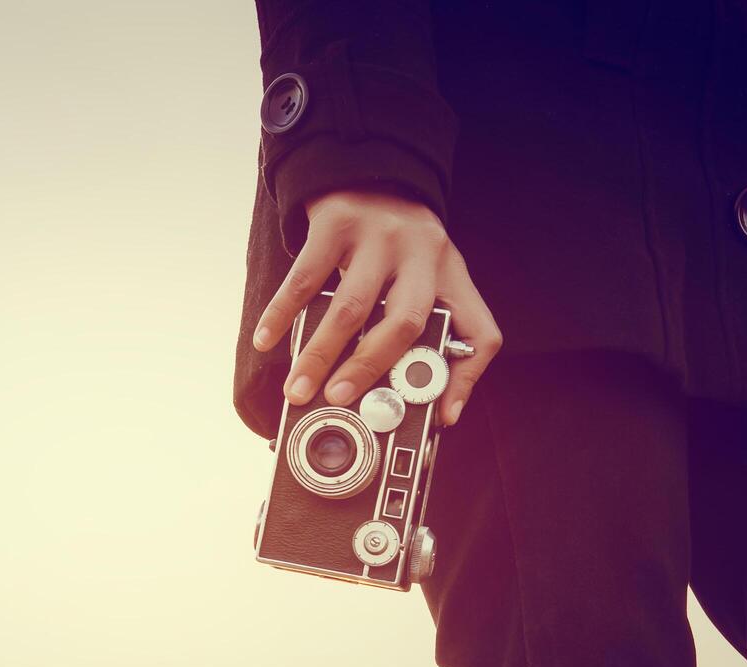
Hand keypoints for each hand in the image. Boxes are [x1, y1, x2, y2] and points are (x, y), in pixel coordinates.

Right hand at [251, 188, 501, 425]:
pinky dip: (283, 314)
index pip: (479, 330)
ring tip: (297, 389)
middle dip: (369, 369)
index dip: (467, 378)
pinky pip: (305, 278)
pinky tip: (267, 339)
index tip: (441, 416)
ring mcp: (378, 236)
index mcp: (450, 274)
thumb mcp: (426, 277)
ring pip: (350, 307)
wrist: (365, 170)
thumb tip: (435, 405)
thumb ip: (430, 330)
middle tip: (338, 400)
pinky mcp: (335, 223)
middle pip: (405, 322)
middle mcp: (421, 253)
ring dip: (319, 354)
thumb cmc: (394, 243)